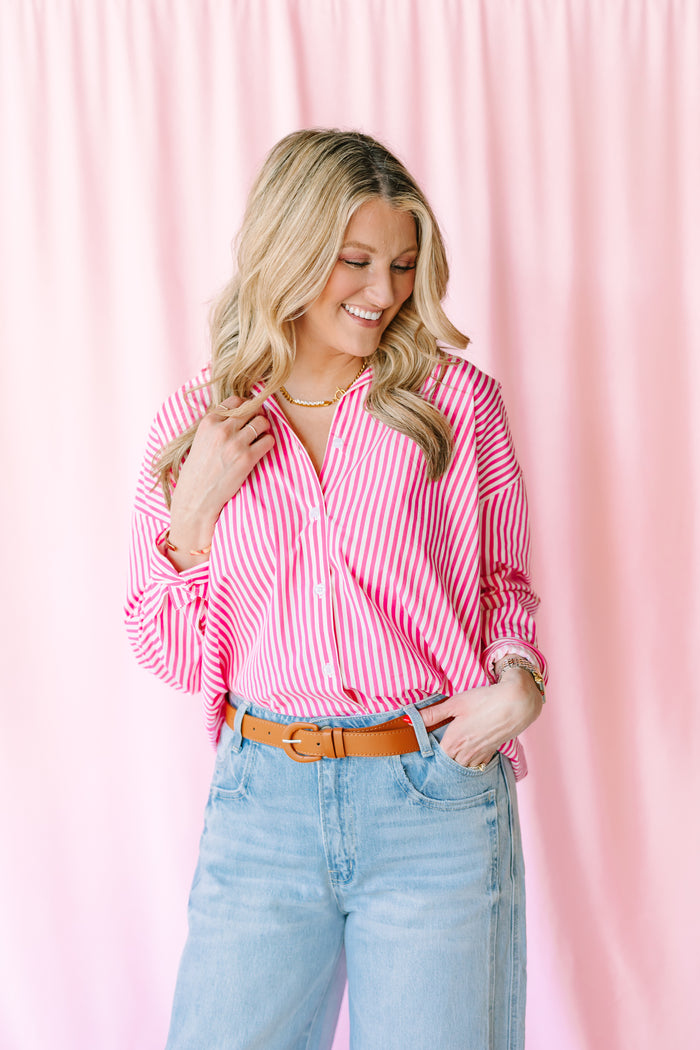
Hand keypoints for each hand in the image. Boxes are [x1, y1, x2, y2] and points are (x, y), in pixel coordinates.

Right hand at [166, 396, 273, 567]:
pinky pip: (269, 440)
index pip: (236, 400)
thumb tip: (239, 411)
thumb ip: (217, 425)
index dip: (247, 406)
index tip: (249, 414)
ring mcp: (235, 443)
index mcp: (209, 421)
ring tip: (261, 438)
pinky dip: (270, 443)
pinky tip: (262, 450)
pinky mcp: (247, 458)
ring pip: (263, 422)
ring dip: (266, 429)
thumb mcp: (201, 440)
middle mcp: (222, 429)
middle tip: (259, 426)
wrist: (196, 497)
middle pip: (253, 409)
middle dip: (259, 415)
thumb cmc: (199, 470)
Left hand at [420, 668, 543, 768]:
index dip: (429, 754)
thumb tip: (408, 718)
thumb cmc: (484, 701)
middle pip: (448, 765)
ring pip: (463, 767)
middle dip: (442, 761)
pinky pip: (478, 765)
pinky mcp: (492, 752)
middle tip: (436, 753)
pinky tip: (469, 754)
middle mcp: (466, 753)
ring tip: (452, 753)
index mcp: (453, 742)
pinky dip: (471, 762)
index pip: (435, 757)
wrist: (515, 704)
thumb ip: (432, 714)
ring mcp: (480, 754)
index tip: (423, 749)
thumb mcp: (455, 703)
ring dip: (456, 763)